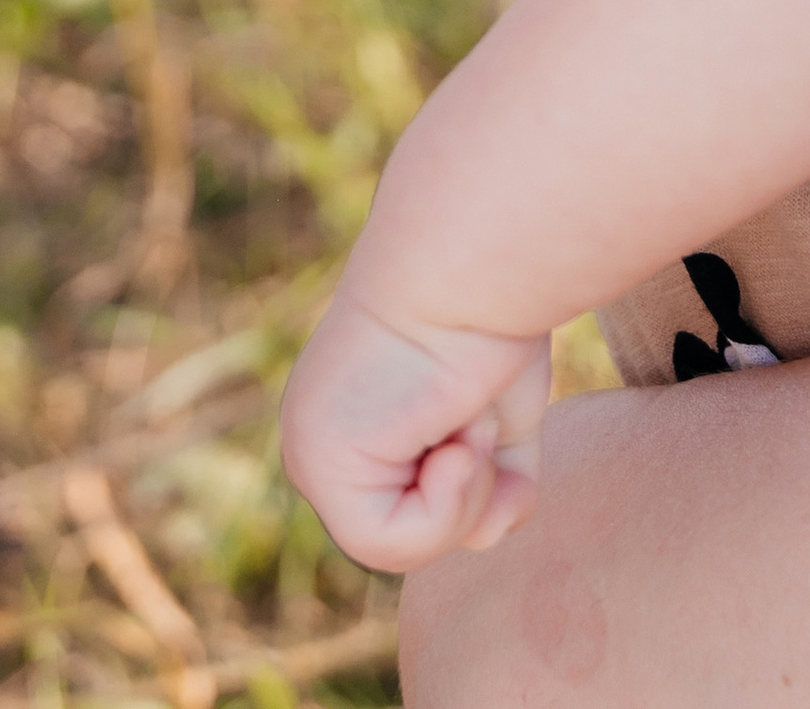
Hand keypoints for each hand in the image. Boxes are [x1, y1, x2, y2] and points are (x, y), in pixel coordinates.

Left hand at [282, 281, 549, 573]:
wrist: (473, 259)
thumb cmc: (492, 320)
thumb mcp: (497, 424)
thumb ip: (488, 487)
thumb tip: (484, 534)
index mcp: (351, 423)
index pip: (416, 513)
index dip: (473, 486)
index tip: (478, 412)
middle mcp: (320, 438)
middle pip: (410, 535)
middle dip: (470, 491)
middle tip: (472, 413)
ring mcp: (311, 451)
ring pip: (403, 550)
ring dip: (465, 495)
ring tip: (460, 416)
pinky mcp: (320, 460)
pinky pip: (396, 545)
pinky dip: (448, 506)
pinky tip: (452, 437)